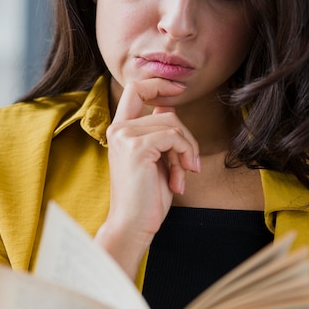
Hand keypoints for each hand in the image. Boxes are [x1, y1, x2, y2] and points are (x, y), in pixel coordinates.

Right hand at [94, 78, 199, 278]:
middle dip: (186, 138)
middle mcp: (119, 129)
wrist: (133, 224)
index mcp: (120, 129)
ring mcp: (126, 136)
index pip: (136, 88)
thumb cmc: (146, 196)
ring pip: (174, 124)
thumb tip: (167, 106)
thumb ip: (158, 132)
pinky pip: (175, 137)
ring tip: (182, 175)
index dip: (159, 83)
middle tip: (189, 165)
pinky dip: (185, 155)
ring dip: (187, 151)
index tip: (179, 89)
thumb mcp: (155, 158)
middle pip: (167, 112)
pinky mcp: (137, 147)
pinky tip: (180, 178)